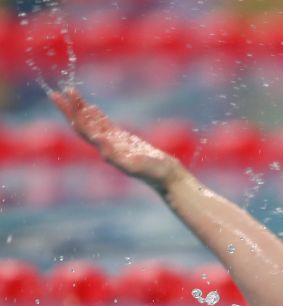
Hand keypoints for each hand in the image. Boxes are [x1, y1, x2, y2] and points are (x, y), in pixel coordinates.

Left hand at [50, 88, 184, 190]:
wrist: (166, 176)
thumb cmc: (154, 172)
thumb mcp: (135, 164)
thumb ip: (115, 155)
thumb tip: (97, 140)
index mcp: (104, 149)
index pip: (82, 128)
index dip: (70, 113)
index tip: (59, 97)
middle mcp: (105, 146)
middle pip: (82, 124)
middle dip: (69, 109)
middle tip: (56, 93)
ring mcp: (114, 142)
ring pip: (92, 123)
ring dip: (80, 109)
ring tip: (71, 93)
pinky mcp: (123, 141)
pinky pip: (106, 126)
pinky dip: (97, 116)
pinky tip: (92, 107)